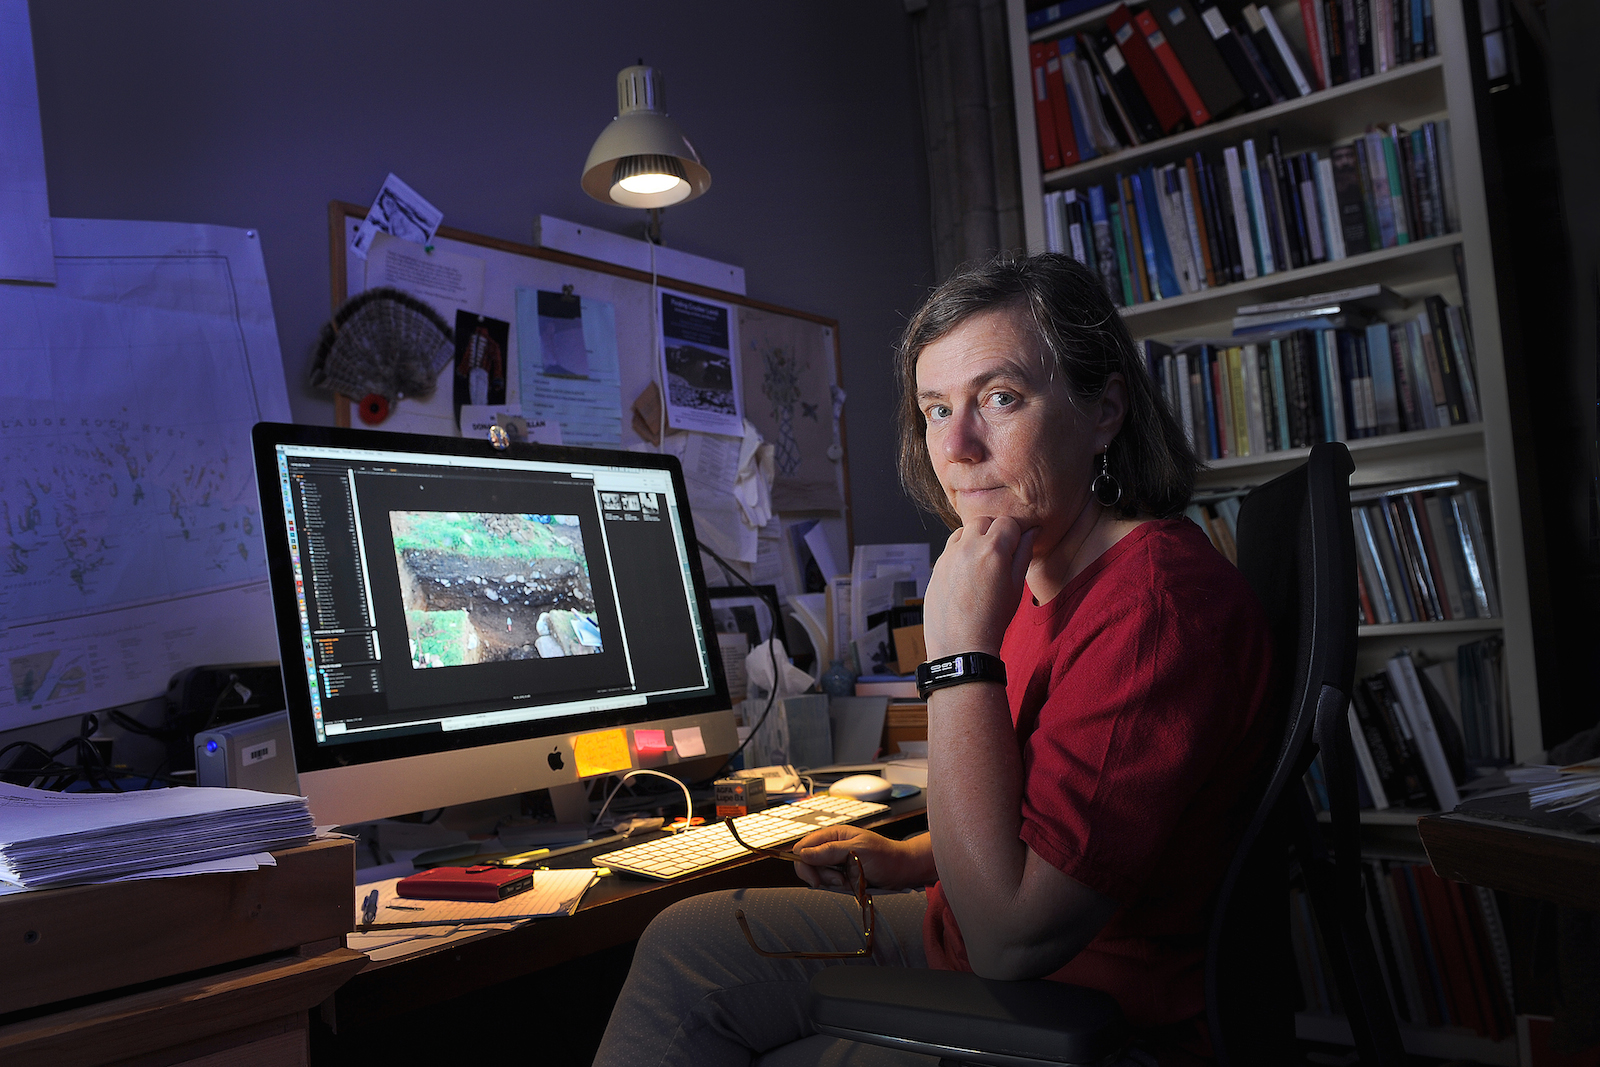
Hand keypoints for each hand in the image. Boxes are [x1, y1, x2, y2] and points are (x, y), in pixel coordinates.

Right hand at [788, 826, 933, 889]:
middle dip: (820, 875)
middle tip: (838, 881)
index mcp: (833, 834)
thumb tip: (803, 853)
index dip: (804, 863)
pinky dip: (838, 886)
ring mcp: (836, 860)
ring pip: (818, 874)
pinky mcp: (841, 873)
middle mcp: (831, 846)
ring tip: (849, 881)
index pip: (803, 847)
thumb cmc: (884, 857)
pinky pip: (829, 882)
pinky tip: (850, 884)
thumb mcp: (857, 851)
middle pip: (808, 863)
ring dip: (831, 882)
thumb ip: (829, 851)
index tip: (816, 879)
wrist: (902, 870)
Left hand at [922, 517, 1035, 659]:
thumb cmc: (993, 619)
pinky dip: (960, 550)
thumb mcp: (1017, 586)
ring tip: (983, 563)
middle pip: (984, 521)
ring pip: (964, 530)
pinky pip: (950, 546)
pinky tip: (967, 572)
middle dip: (994, 531)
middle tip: (1001, 554)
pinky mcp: (936, 565)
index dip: (1015, 534)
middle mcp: (968, 547)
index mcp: (993, 550)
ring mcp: (949, 555)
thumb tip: (1032, 531)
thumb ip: (1024, 554)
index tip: (1016, 547)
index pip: (1007, 522)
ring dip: (975, 538)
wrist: (962, 645)